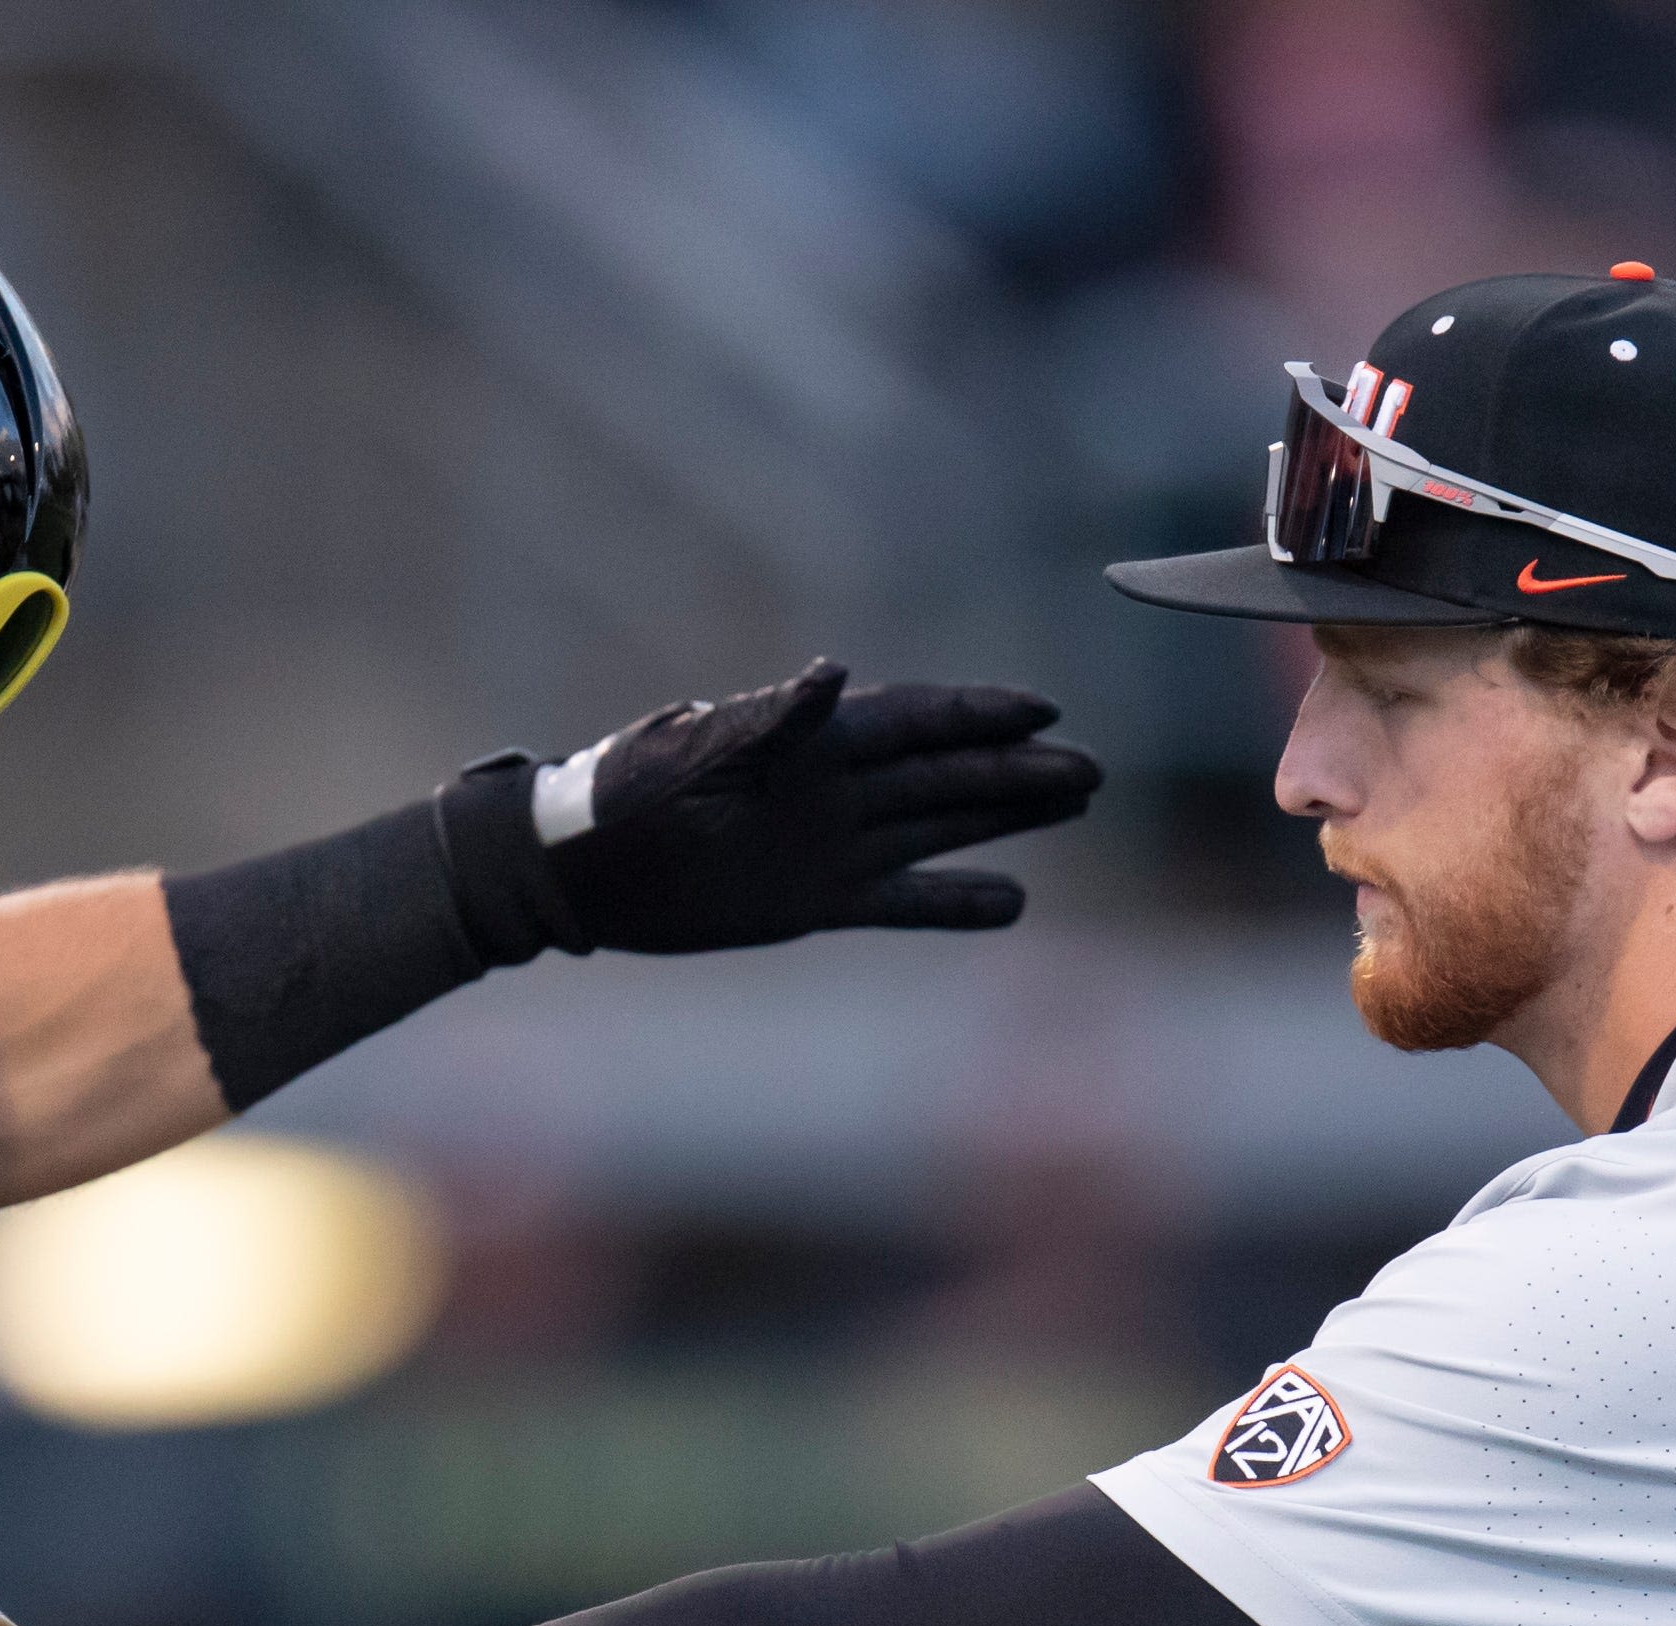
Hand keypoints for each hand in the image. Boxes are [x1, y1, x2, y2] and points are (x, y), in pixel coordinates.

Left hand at [525, 658, 1101, 953]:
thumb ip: (773, 716)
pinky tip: (1011, 901)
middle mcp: (836, 788)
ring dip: (1003, 817)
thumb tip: (835, 674)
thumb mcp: (700, 750)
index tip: (1043, 711)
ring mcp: (832, 843)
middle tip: (1091, 772)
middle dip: (1017, 770)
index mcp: (813, 740)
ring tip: (1073, 806)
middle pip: (945, 773)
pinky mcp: (816, 899)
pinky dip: (954, 900)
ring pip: (938, 825)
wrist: (584, 870)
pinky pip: (901, 898)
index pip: (916, 721)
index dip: (979, 717)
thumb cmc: (632, 792)